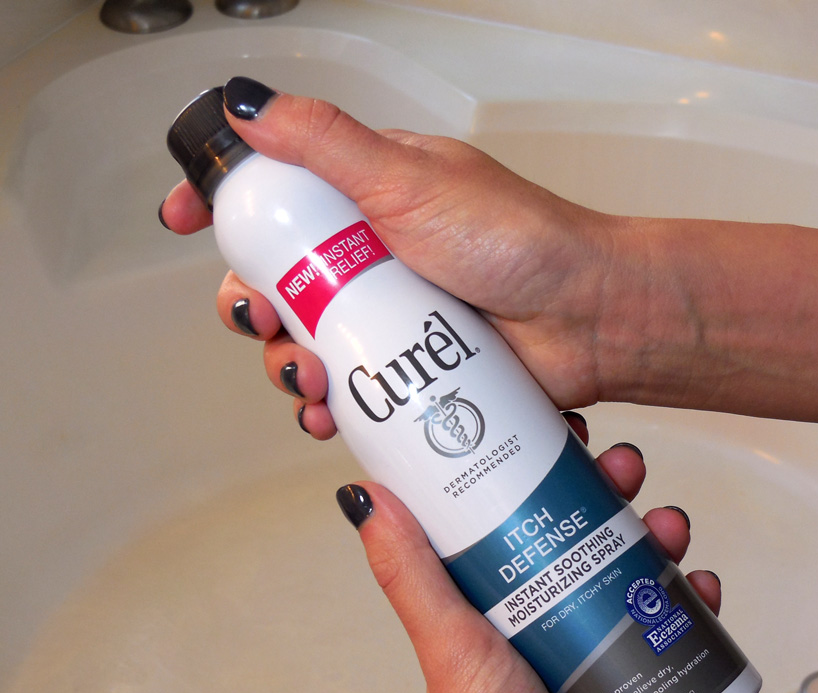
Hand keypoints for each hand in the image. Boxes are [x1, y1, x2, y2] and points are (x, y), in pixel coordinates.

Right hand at [161, 77, 643, 416]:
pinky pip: (354, 388)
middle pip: (280, 279)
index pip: (278, 191)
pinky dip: (332, 406)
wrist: (590, 318)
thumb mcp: (411, 179)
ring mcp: (394, 315)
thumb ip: (326, 142)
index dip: (225, 205)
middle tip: (266, 321)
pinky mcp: (413, 367)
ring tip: (311, 382)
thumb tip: (249, 105)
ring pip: (310, 342)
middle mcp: (376, 255)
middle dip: (255, 306)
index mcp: (371, 196)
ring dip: (290, 366)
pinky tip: (334, 418)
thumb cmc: (522, 242)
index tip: (183, 218)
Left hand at [337, 419, 717, 692]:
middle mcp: (534, 622)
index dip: (525, 467)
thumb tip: (366, 499)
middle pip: (571, 531)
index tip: (549, 431)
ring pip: (625, 565)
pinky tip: (698, 585)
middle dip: (602, 489)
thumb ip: (412, 579)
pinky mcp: (636, 676)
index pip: (501, 517)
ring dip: (653, 532)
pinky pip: (668, 620)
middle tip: (621, 466)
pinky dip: (687, 596)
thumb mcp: (454, 654)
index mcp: (484, 610)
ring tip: (670, 524)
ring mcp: (588, 647)